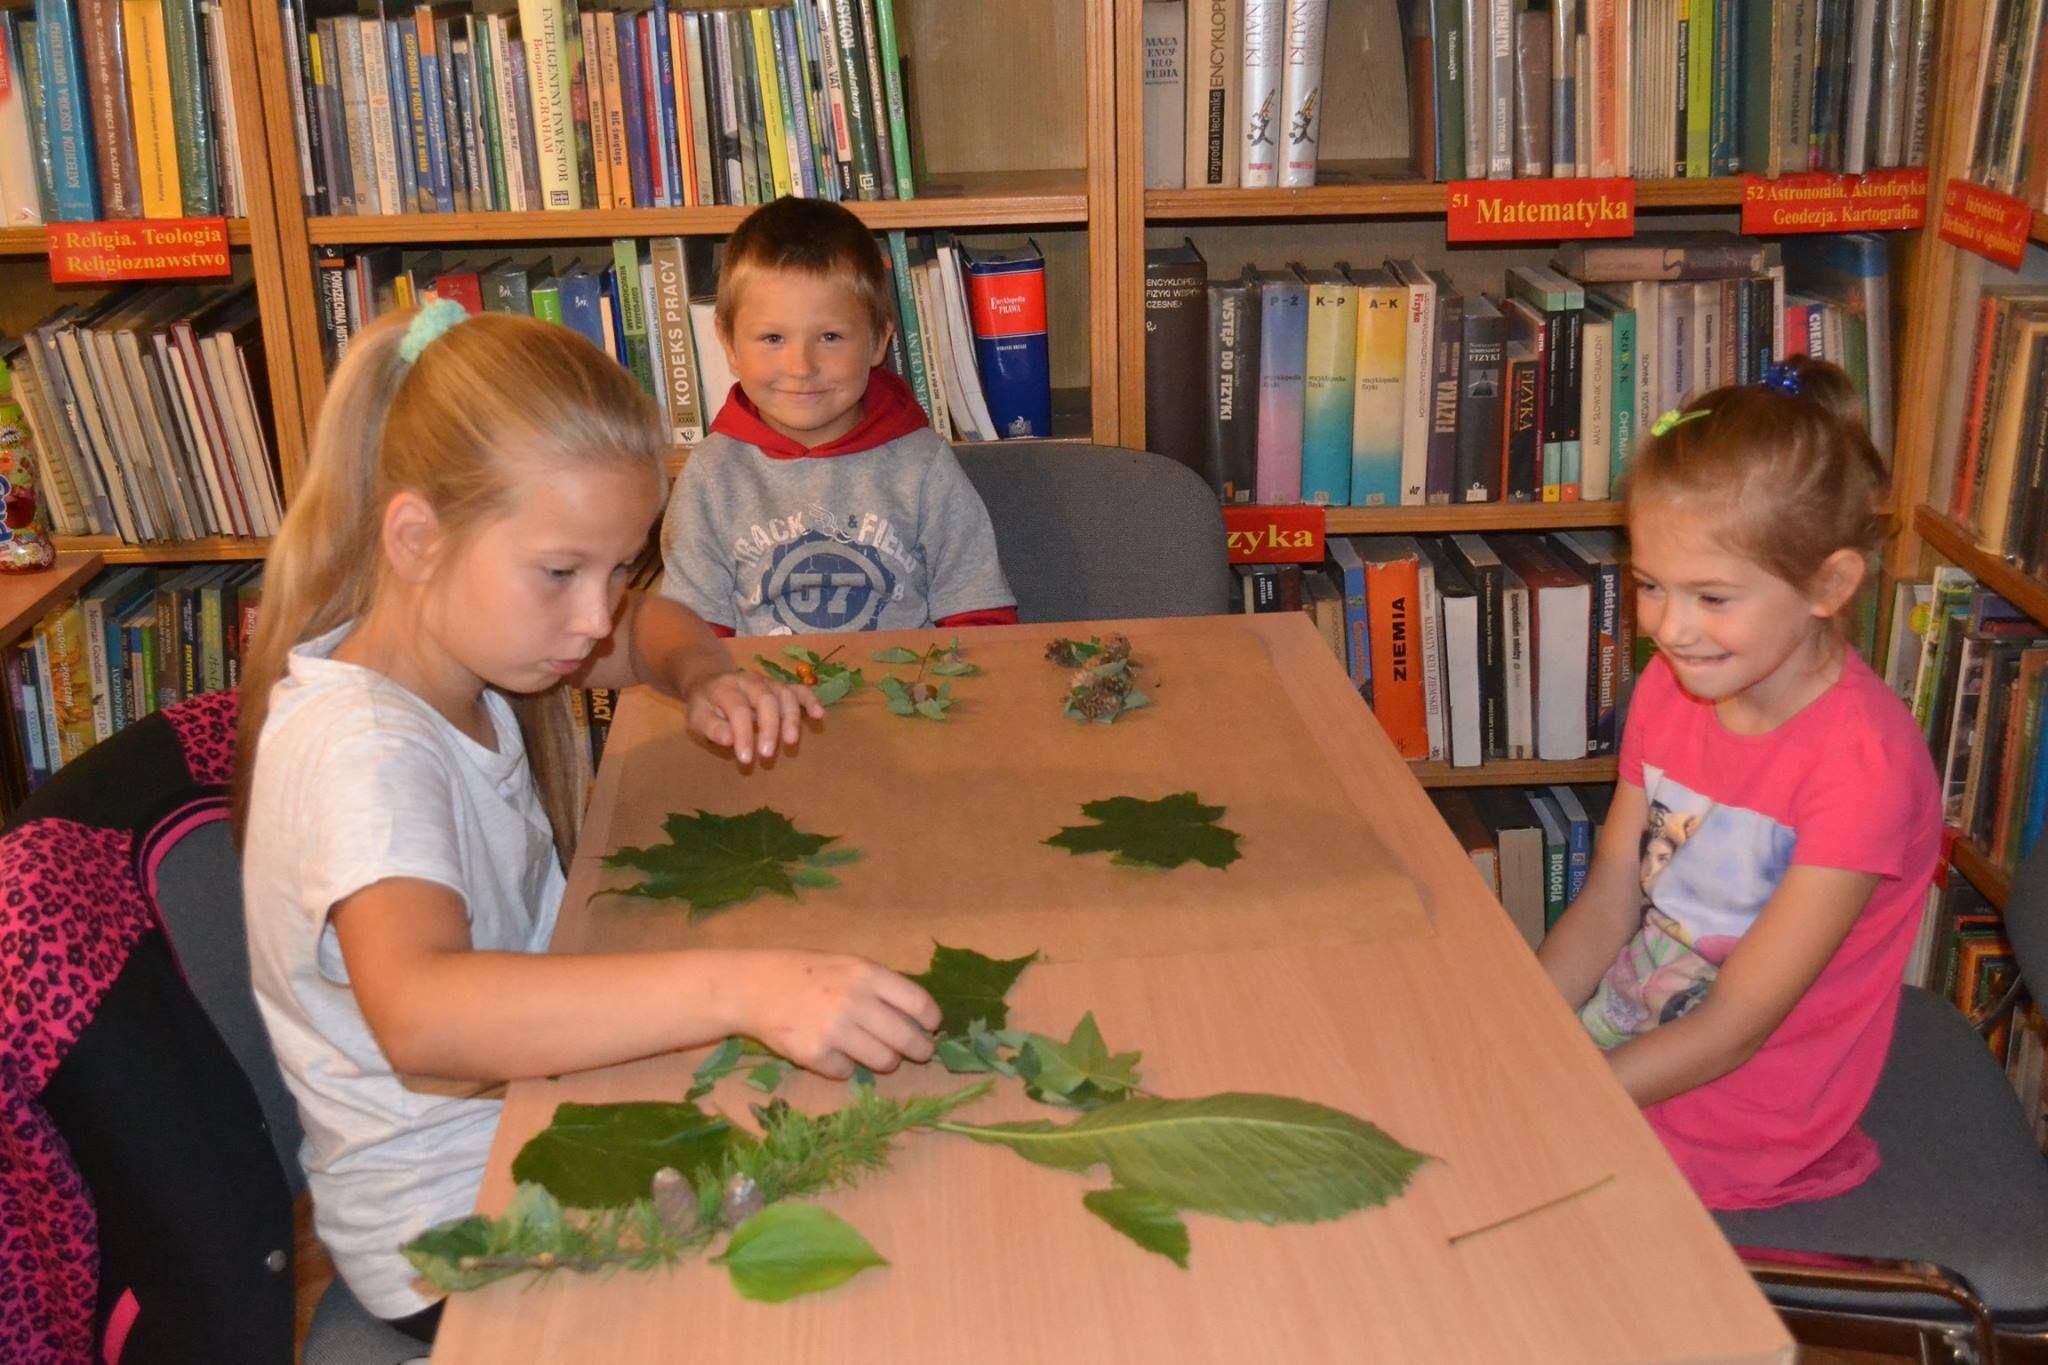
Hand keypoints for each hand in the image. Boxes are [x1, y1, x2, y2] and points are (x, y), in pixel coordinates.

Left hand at [683, 668, 823, 763]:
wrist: (711, 683)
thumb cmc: (706, 707)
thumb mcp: (697, 718)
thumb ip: (711, 728)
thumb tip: (729, 739)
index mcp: (725, 688)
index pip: (738, 710)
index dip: (743, 735)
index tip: (746, 759)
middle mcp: (749, 681)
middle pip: (766, 699)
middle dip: (770, 727)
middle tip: (768, 754)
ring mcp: (767, 682)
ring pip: (785, 694)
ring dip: (791, 717)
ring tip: (791, 741)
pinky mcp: (780, 686)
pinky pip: (799, 689)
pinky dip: (810, 700)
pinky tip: (819, 715)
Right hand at [740, 951, 941, 1078]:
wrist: (753, 987)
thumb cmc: (805, 973)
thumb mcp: (846, 965)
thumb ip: (879, 985)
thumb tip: (918, 1014)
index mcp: (866, 974)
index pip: (918, 1003)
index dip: (931, 1020)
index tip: (931, 1027)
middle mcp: (854, 1001)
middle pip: (907, 1039)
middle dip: (919, 1050)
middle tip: (919, 1052)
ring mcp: (834, 1030)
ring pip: (884, 1061)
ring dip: (885, 1060)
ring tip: (877, 1053)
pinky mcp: (815, 1055)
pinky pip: (847, 1072)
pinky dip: (845, 1066)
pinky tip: (832, 1051)